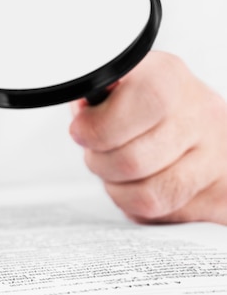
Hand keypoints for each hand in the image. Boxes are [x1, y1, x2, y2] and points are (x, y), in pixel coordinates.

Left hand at [70, 51, 226, 224]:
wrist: (189, 122)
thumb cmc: (136, 105)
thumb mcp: (111, 85)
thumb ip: (92, 98)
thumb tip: (83, 117)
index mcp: (168, 77)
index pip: (144, 103)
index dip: (101, 125)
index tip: (82, 131)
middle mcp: (201, 114)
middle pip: (134, 160)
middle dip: (100, 163)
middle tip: (97, 154)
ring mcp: (218, 156)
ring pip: (150, 196)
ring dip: (119, 191)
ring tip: (117, 174)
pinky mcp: (221, 196)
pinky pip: (166, 217)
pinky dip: (141, 208)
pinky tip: (142, 186)